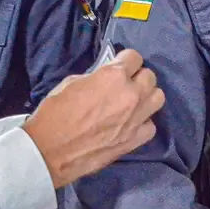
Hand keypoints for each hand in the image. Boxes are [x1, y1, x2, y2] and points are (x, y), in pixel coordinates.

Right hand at [23, 49, 162, 188]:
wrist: (50, 151)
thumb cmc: (55, 113)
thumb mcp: (72, 83)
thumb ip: (96, 78)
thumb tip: (105, 79)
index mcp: (114, 76)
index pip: (135, 57)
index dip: (125, 61)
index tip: (119, 67)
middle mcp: (132, 94)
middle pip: (150, 76)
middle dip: (137, 77)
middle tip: (124, 85)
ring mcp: (137, 118)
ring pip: (158, 98)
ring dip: (146, 97)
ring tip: (133, 102)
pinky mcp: (136, 139)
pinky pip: (151, 125)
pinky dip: (143, 123)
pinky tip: (130, 124)